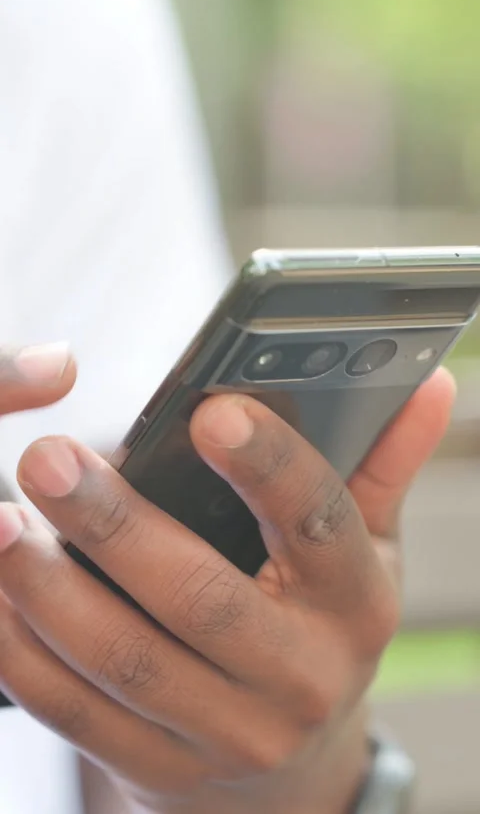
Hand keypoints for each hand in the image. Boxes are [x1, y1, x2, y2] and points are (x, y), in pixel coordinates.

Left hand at [0, 367, 454, 813]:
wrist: (291, 778)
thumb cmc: (323, 626)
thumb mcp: (367, 551)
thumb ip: (383, 465)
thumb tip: (430, 381)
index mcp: (355, 603)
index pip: (319, 525)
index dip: (270, 466)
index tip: (210, 409)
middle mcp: (299, 676)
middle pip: (202, 598)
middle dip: (118, 529)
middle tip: (49, 458)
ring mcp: (229, 735)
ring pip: (128, 661)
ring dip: (51, 591)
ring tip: (1, 523)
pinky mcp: (162, 772)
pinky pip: (81, 716)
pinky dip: (26, 657)